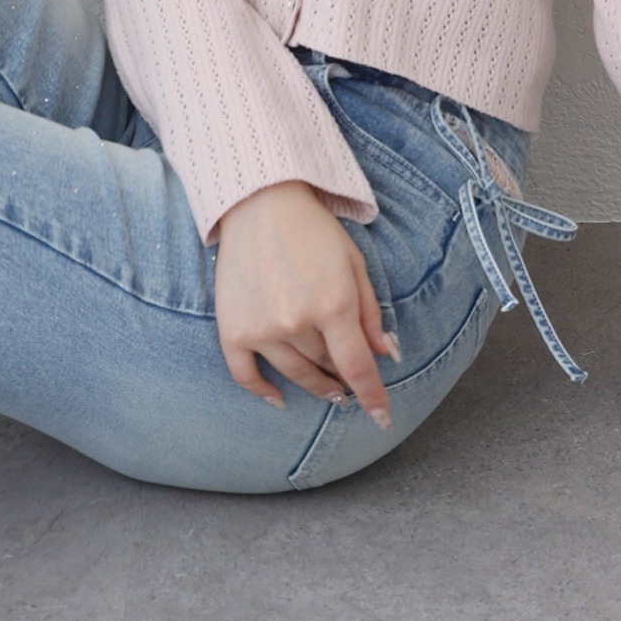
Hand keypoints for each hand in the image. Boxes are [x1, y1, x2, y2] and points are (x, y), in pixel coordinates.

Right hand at [213, 180, 397, 427]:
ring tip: (328, 387)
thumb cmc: (313, 229)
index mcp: (333, 303)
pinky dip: (263, 391)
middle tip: (349, 375)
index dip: (374, 398)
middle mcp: (296, 321)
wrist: (259, 201)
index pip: (358, 368)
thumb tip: (387, 356)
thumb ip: (370, 313)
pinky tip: (279, 399)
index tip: (382, 419)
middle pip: (327, 368)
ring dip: (315, 383)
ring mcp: (262, 328)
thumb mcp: (354, 263)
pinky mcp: (233, 328)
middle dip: (343, 373)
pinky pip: (246, 375)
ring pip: (295, 374)